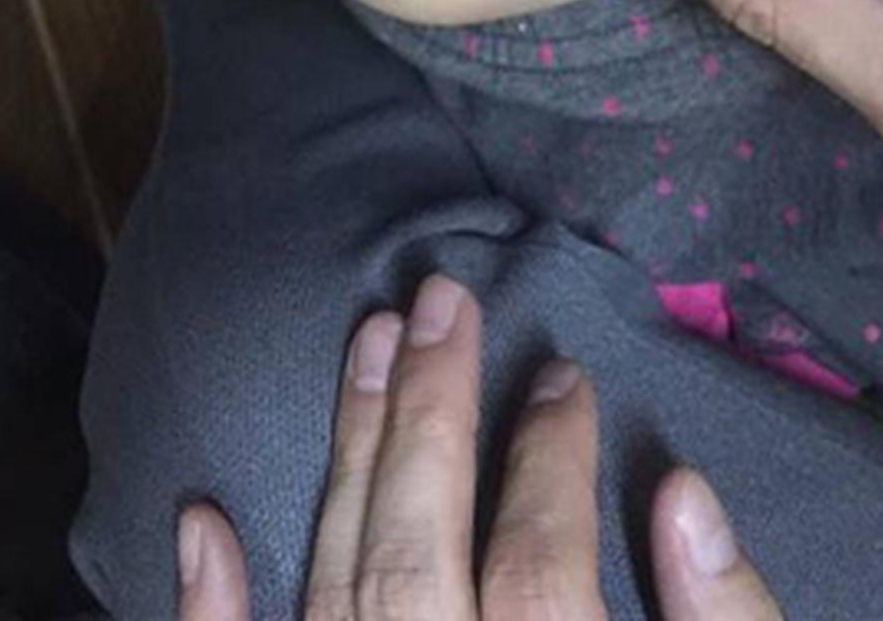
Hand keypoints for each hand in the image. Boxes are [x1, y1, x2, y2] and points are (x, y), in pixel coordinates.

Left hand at [176, 276, 778, 618]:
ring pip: (330, 592)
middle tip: (442, 293)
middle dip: (431, 413)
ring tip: (365, 338)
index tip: (566, 375)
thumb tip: (684, 498)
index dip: (555, 461)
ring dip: (345, 460)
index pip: (543, 572)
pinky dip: (209, 610)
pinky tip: (199, 513)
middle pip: (417, 557)